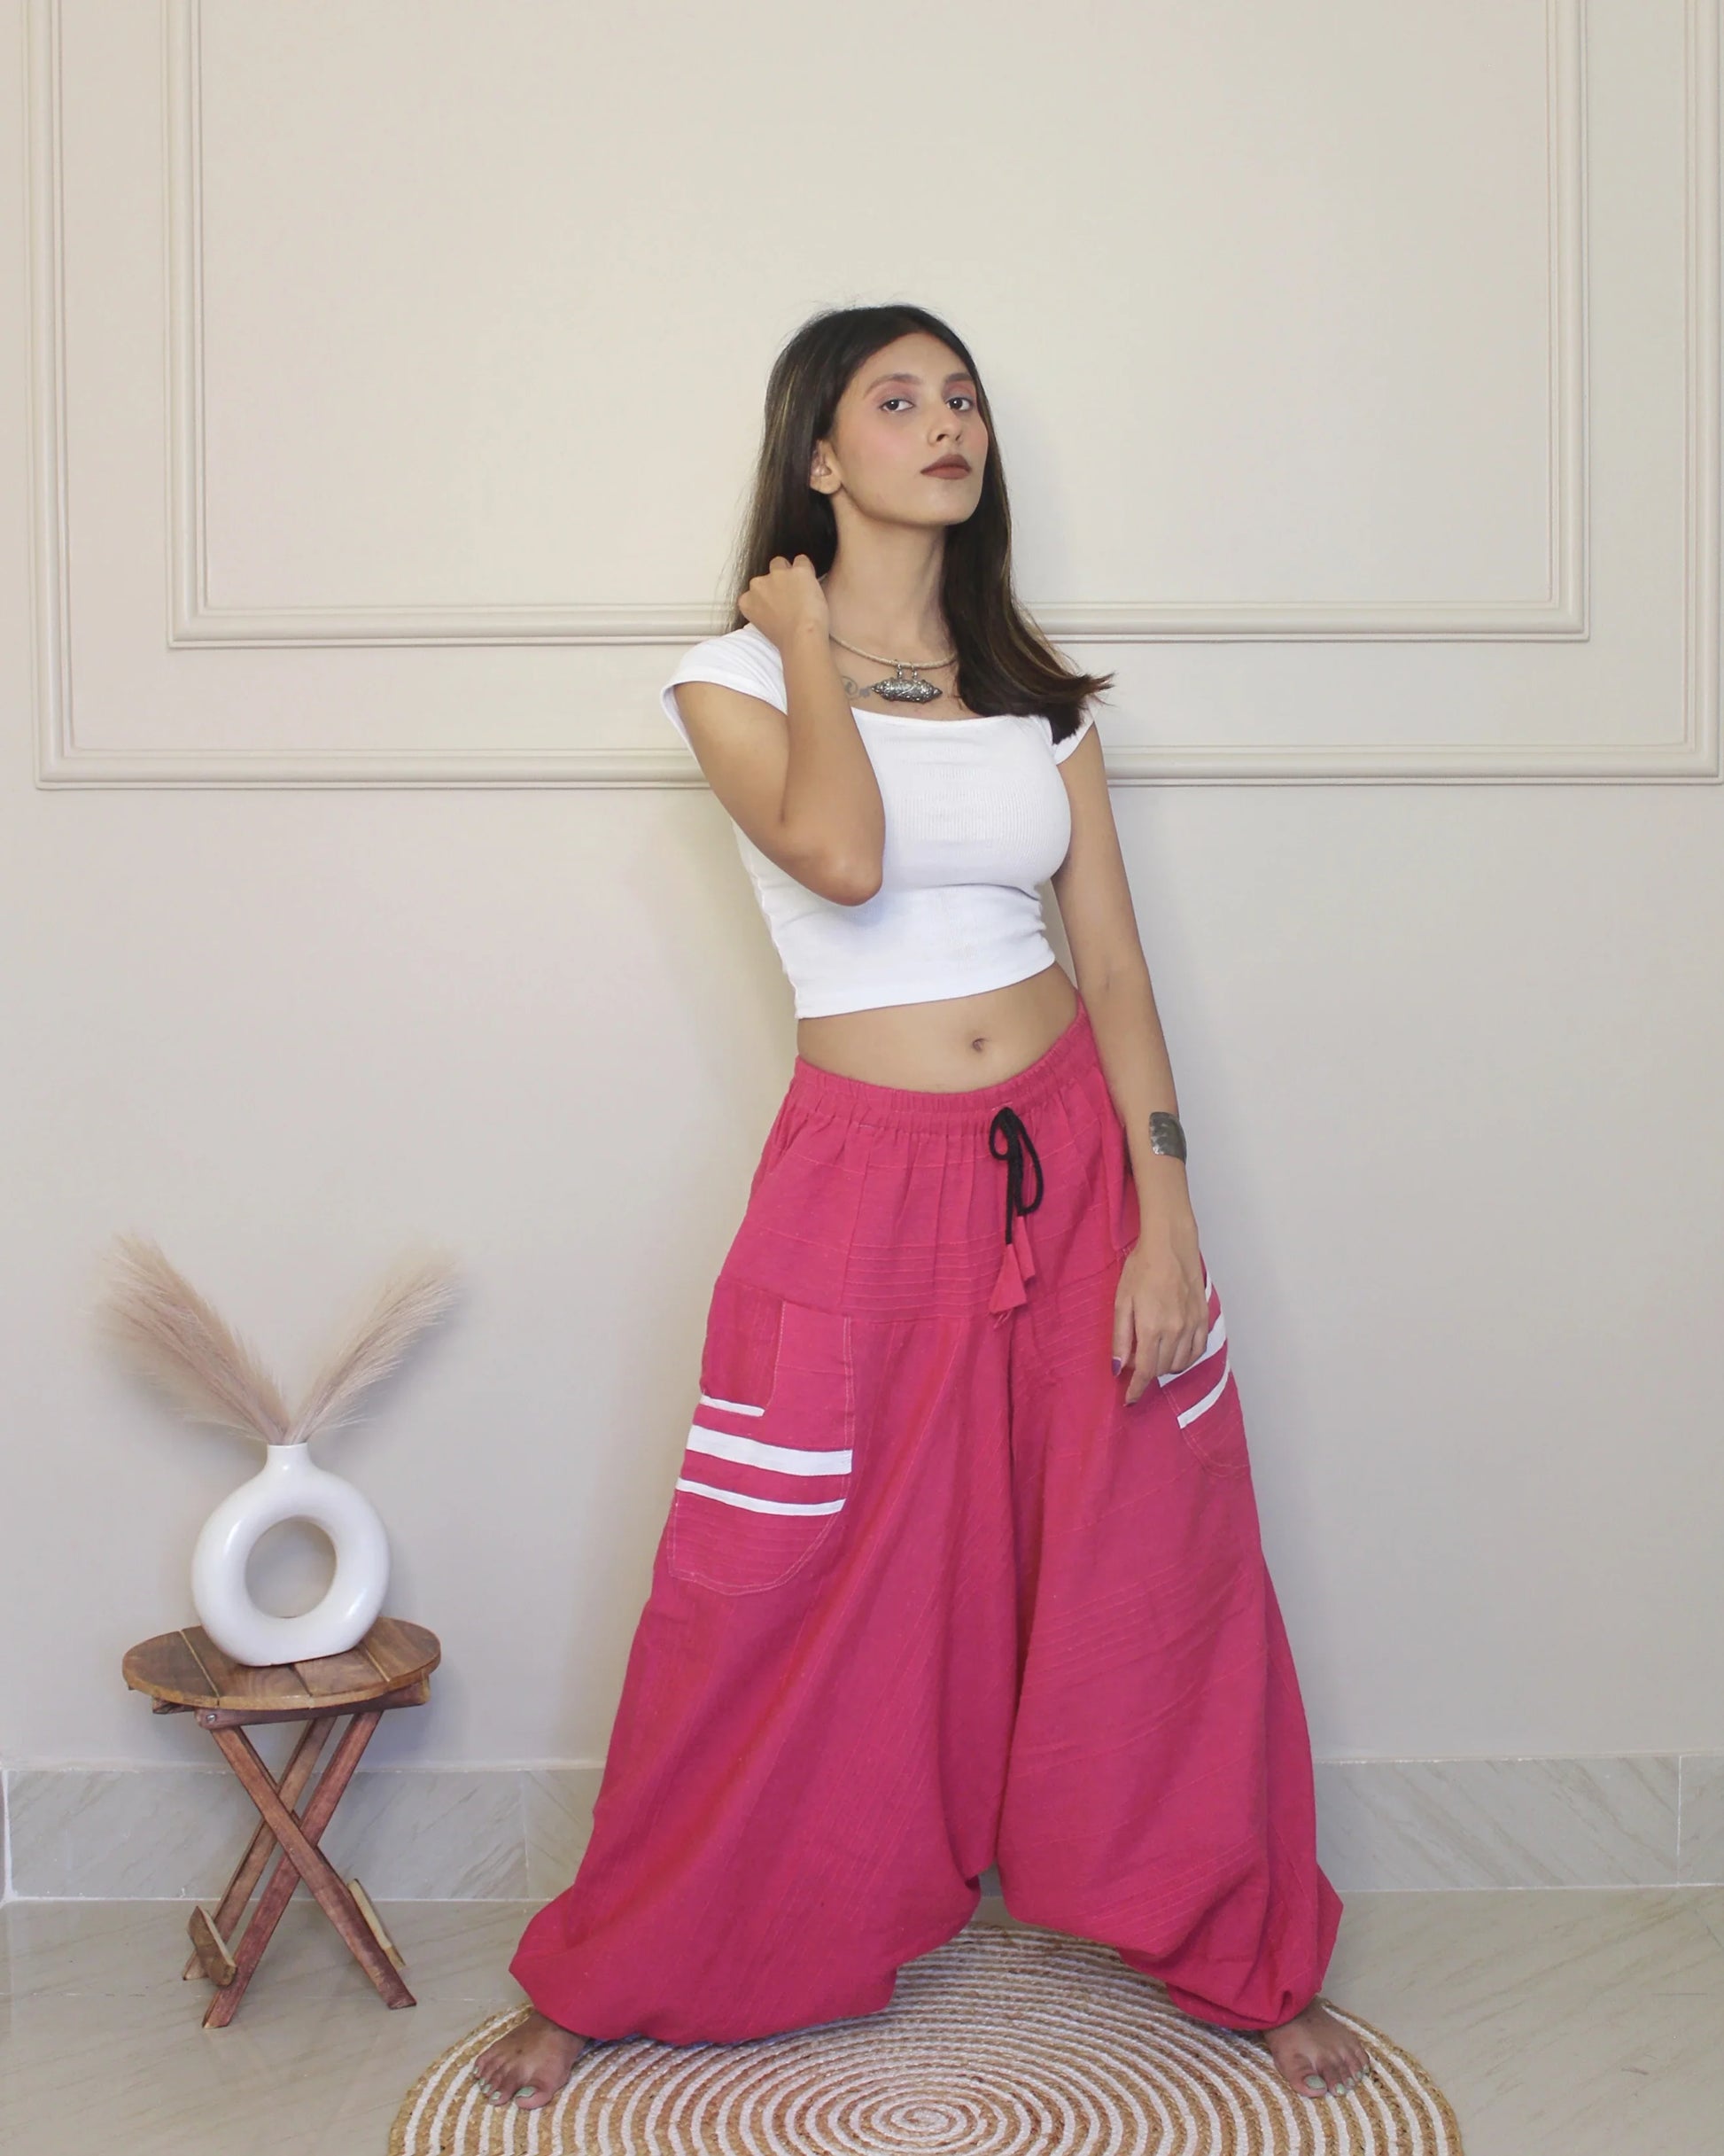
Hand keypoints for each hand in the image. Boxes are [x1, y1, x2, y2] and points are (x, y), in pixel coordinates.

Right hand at [737, 554, 830, 651]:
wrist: (802, 639)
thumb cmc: (787, 639)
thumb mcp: (763, 625)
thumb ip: (762, 609)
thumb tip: (772, 603)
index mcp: (746, 600)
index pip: (755, 589)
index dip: (768, 595)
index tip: (778, 604)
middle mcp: (757, 585)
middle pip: (766, 576)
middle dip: (777, 582)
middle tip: (791, 598)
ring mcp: (777, 575)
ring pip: (781, 564)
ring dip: (790, 573)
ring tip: (802, 589)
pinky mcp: (797, 571)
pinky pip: (802, 561)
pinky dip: (807, 570)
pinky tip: (812, 583)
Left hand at [1113, 1217, 1208, 1405]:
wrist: (1170, 1245)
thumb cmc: (1141, 1269)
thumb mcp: (1122, 1302)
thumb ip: (1121, 1338)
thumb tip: (1118, 1368)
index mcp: (1152, 1327)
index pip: (1146, 1371)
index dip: (1137, 1389)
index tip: (1130, 1399)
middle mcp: (1176, 1331)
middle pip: (1162, 1369)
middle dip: (1147, 1372)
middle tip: (1135, 1359)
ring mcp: (1193, 1325)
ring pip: (1180, 1363)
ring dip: (1165, 1366)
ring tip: (1153, 1352)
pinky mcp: (1204, 1318)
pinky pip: (1197, 1351)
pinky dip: (1185, 1358)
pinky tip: (1174, 1350)